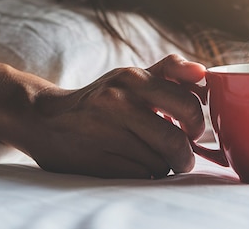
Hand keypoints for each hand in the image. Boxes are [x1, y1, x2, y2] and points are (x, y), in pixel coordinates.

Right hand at [19, 54, 205, 178]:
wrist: (45, 118)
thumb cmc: (100, 98)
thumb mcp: (132, 76)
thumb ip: (170, 71)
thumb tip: (203, 72)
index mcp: (134, 78)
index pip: (187, 104)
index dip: (196, 123)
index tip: (192, 130)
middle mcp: (120, 102)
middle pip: (176, 142)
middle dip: (185, 155)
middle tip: (182, 156)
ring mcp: (107, 133)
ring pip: (160, 163)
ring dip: (162, 165)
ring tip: (148, 155)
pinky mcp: (98, 161)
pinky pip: (140, 176)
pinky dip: (144, 175)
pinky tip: (131, 163)